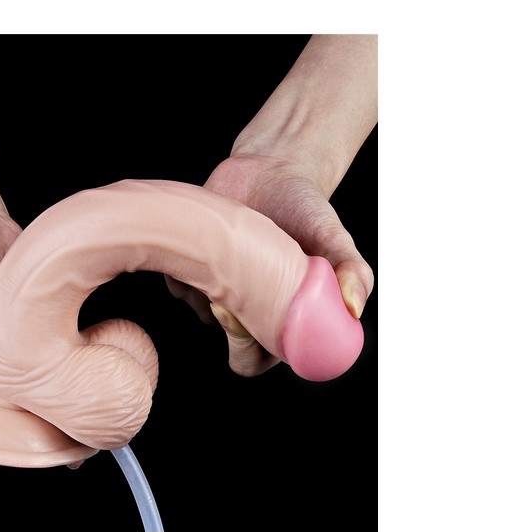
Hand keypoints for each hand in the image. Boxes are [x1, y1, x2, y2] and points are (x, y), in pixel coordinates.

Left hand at [166, 153, 373, 376]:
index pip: (254, 361)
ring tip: (230, 249)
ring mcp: (216, 289)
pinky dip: (188, 265)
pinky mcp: (191, 267)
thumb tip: (353, 308)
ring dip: (206, 288)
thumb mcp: (333, 236)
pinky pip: (178, 282)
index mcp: (280, 318)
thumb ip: (352, 272)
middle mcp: (247, 309)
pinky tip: (211, 237)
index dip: (247, 349)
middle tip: (225, 295)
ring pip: (199, 311)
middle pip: (225, 345)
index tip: (244, 317)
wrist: (272, 171)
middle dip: (224, 327)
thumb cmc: (306, 208)